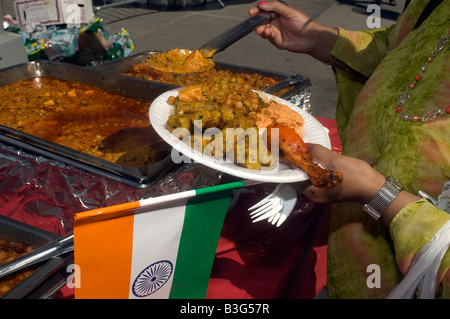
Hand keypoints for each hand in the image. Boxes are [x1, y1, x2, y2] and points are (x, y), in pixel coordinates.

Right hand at [248, 1, 338, 62]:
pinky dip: (268, 36)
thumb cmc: (303, 23)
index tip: (252, 12)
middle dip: (257, 23)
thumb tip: (262, 3)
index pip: (264, 11)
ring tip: (263, 30)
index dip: (257, 11)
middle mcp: (276, 22)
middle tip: (256, 25)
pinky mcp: (277, 41)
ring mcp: (276, 32)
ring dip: (261, 30)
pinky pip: (269, 39)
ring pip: (263, 31)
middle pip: (261, 22)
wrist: (310, 38)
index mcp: (278, 13)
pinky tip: (270, 34)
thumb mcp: (288, 11)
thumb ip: (274, 6)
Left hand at [299, 144, 419, 226]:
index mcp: (312, 193)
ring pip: (309, 176)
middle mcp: (314, 195)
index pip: (293, 178)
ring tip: (305, 150)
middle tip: (295, 148)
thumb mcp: (334, 160)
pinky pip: (317, 177)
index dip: (290, 164)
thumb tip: (304, 146)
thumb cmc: (354, 175)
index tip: (288, 151)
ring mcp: (322, 193)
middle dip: (299, 163)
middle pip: (300, 177)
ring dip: (307, 164)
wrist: (374, 186)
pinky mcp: (328, 189)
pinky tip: (316, 158)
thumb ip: (316, 152)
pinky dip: (315, 168)